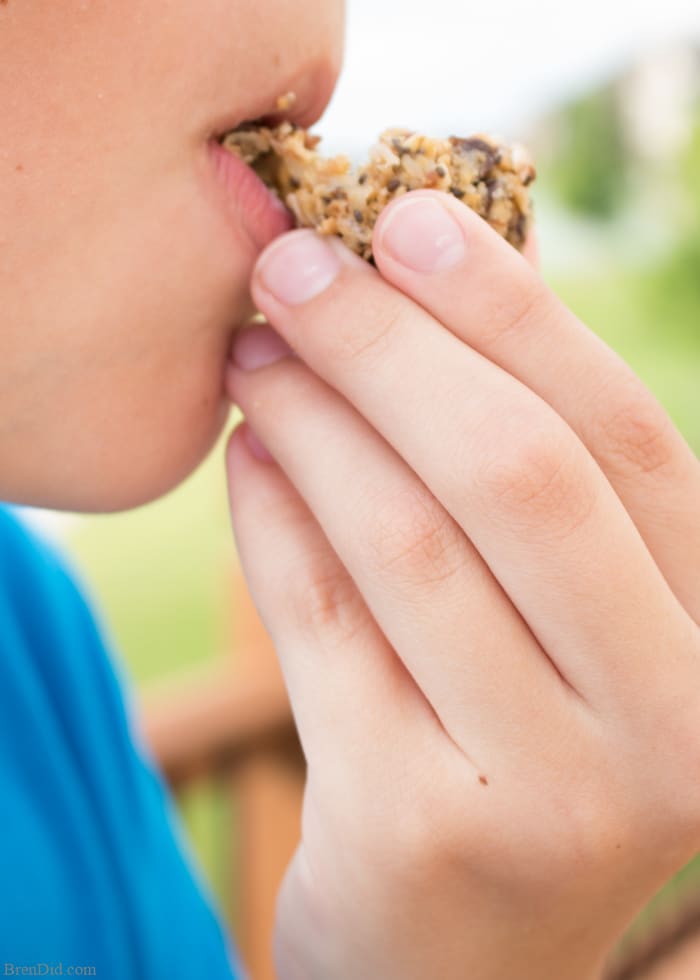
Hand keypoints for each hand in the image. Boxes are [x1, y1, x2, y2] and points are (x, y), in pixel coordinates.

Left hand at [224, 190, 699, 979]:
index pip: (624, 438)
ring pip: (405, 543)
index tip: (406, 220)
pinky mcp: (414, 834)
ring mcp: (547, 797)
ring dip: (312, 420)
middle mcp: (665, 726)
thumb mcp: (563, 629)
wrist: (458, 962)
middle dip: (389, 347)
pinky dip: (273, 519)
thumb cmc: (519, 763)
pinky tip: (248, 456)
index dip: (512, 312)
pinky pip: (320, 628)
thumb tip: (430, 299)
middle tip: (290, 268)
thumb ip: (527, 487)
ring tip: (253, 355)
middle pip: (518, 475)